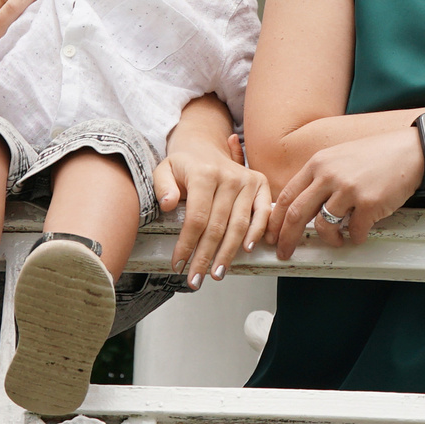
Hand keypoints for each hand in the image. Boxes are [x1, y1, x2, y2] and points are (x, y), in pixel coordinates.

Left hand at [157, 137, 272, 287]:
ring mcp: (246, 180)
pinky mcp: (260, 184)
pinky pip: (262, 213)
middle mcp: (228, 177)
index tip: (179, 265)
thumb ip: (162, 186)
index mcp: (203, 173)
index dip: (187, 245)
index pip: (196, 218)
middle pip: (217, 227)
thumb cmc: (183, 163)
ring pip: (239, 225)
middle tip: (196, 279)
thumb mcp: (163, 169)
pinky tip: (247, 250)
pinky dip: (257, 233)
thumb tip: (168, 204)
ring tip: (216, 273)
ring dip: (228, 253)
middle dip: (205, 257)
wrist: (204, 144)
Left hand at [259, 127, 422, 261]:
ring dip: (329, 240)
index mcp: (318, 164)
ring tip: (337, 240)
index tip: (273, 235)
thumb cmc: (376, 157)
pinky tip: (360, 232)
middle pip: (297, 214)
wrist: (411, 152)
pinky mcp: (369, 203)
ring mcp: (349, 189)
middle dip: (287, 238)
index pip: (287, 196)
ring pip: (324, 226)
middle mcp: (329, 175)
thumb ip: (318, 178)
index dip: (276, 220)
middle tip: (285, 252)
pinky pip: (354, 231)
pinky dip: (355, 237)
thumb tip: (299, 206)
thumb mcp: (339, 158)